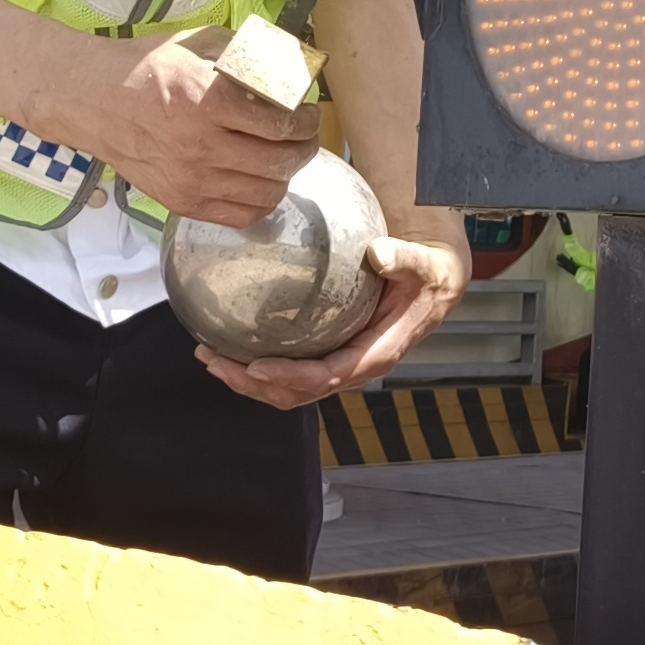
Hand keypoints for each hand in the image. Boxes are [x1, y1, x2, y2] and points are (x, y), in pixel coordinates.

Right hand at [48, 27, 316, 226]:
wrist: (91, 100)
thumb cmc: (144, 69)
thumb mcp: (197, 45)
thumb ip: (243, 55)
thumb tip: (286, 64)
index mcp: (207, 103)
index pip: (281, 125)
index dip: (307, 122)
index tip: (308, 115)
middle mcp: (201, 147)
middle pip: (280, 163)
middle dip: (305, 149)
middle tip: (305, 137)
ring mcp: (190, 181)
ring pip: (267, 194)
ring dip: (286, 176)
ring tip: (284, 159)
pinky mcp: (180, 202)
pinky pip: (240, 216)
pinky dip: (261, 203)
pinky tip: (261, 183)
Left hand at [198, 222, 468, 406]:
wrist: (435, 285)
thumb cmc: (427, 274)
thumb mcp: (423, 263)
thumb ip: (403, 258)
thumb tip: (379, 252)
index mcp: (375, 354)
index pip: (326, 376)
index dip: (289, 376)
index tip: (254, 366)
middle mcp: (354, 368)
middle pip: (297, 392)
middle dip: (252, 384)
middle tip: (213, 360)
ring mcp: (340, 366)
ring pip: (288, 389)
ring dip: (246, 380)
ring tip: (209, 356)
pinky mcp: (329, 356)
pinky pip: (290, 373)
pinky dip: (256, 367)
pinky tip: (231, 344)